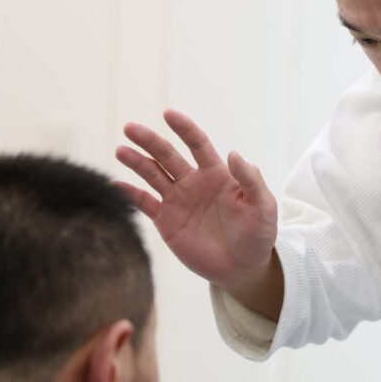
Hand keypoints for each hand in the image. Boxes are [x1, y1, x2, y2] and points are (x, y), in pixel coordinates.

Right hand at [115, 110, 281, 314]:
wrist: (244, 267)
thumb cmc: (258, 234)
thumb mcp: (264, 207)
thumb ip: (252, 181)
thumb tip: (234, 153)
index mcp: (217, 174)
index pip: (198, 144)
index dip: (184, 129)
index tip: (169, 114)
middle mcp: (194, 182)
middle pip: (168, 155)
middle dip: (150, 141)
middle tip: (130, 128)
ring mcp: (178, 201)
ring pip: (152, 175)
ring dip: (136, 162)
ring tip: (121, 151)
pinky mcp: (166, 221)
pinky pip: (145, 203)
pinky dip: (130, 194)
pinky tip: (117, 184)